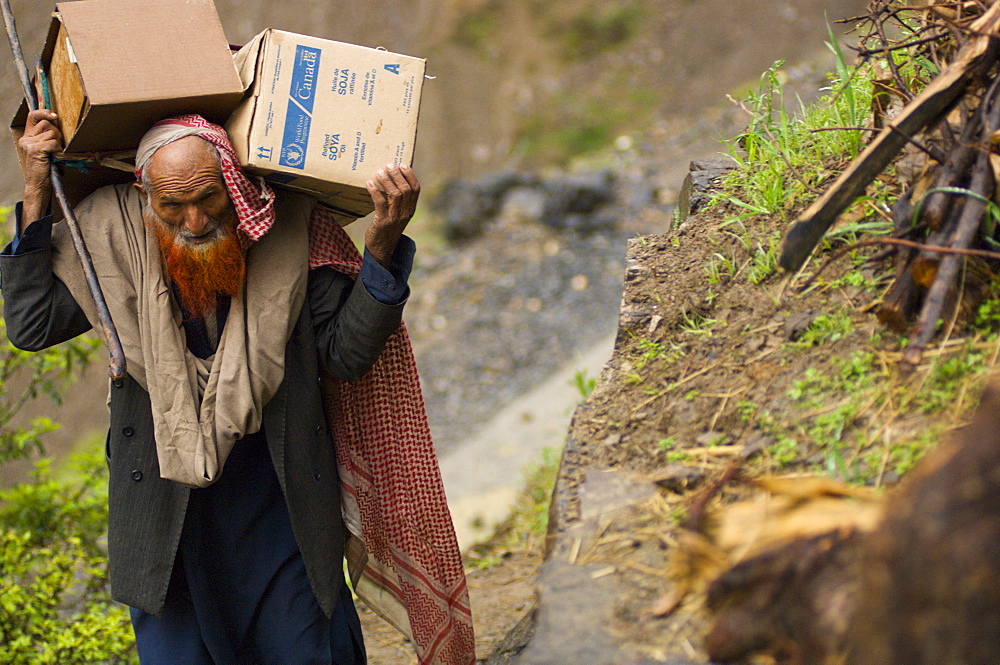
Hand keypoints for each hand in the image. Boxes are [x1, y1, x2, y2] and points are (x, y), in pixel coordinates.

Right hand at [18, 109, 62, 228]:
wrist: (39, 185)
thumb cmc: (47, 169)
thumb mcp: (48, 150)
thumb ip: (50, 138)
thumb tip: (59, 124)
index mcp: (28, 137)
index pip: (33, 116)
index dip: (44, 112)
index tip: (54, 115)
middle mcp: (26, 138)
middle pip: (47, 124)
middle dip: (57, 133)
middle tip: (57, 147)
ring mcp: (29, 143)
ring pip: (52, 133)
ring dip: (58, 143)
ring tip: (55, 154)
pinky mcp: (34, 150)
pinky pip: (53, 143)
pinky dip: (58, 150)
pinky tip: (55, 157)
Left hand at [364, 163, 419, 268]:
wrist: (382, 250)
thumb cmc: (388, 229)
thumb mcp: (398, 215)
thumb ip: (398, 201)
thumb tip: (392, 180)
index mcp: (410, 209)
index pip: (416, 189)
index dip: (410, 175)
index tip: (403, 164)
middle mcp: (405, 213)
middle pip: (406, 189)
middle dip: (397, 175)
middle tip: (389, 165)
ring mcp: (395, 218)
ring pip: (395, 195)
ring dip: (387, 181)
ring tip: (379, 172)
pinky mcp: (383, 222)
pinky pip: (380, 204)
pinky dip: (375, 192)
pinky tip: (369, 184)